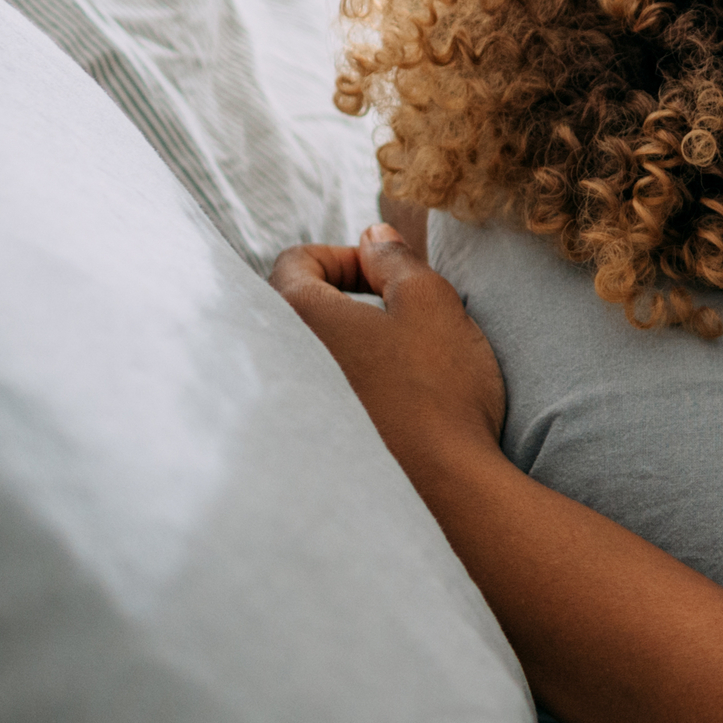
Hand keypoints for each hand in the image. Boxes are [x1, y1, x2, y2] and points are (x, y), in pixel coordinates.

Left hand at [270, 225, 514, 500]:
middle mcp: (277, 363)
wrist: (445, 485)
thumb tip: (372, 237)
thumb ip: (394, 259)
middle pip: (299, 311)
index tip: (388, 279)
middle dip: (346, 303)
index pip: (294, 262)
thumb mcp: (429, 300)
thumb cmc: (438, 386)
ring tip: (401, 365)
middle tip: (398, 319)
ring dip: (350, 349)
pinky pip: (316, 401)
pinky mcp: (308, 447)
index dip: (345, 257)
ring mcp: (288, 410)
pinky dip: (347, 391)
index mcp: (297, 317)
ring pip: (311, 357)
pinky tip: (392, 408)